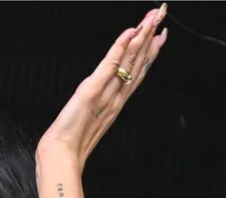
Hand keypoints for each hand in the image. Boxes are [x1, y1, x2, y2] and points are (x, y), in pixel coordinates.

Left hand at [36, 5, 168, 175]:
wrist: (63, 153)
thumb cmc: (73, 140)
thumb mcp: (90, 119)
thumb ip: (99, 106)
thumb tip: (105, 94)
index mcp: (116, 102)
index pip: (137, 72)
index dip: (150, 53)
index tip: (160, 35)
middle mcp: (116, 96)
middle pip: (138, 63)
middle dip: (151, 38)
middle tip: (162, 16)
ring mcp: (107, 93)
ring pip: (129, 61)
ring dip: (141, 38)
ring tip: (153, 19)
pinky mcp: (93, 91)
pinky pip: (110, 66)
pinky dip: (120, 49)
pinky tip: (129, 34)